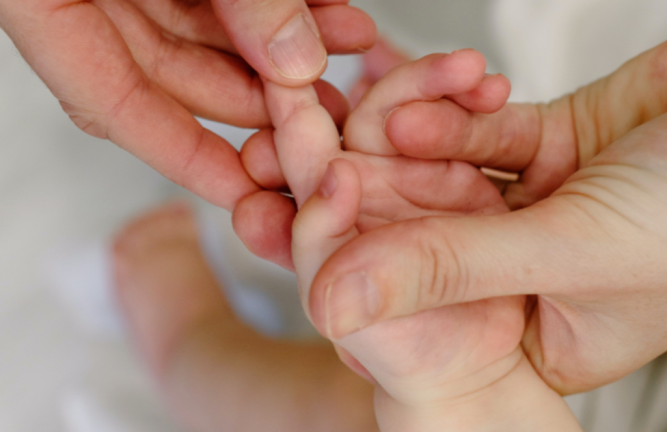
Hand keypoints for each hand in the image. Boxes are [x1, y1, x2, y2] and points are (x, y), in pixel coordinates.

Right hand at [0, 0, 374, 208]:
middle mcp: (89, 3)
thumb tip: (296, 57)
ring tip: (352, 48)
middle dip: (265, 99)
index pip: (122, 110)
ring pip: (212, 29)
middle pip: (180, 76)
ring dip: (287, 44)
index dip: (193, 160)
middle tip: (327, 119)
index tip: (256, 194)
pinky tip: (334, 7)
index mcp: (46, 10)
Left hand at [270, 54, 576, 427]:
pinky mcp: (540, 144)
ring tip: (380, 101)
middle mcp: (516, 270)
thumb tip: (331, 303)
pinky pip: (473, 128)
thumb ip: (449, 270)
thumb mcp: (573, 249)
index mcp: (523, 327)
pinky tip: (442, 89)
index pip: (409, 297)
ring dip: (404, 131)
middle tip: (292, 129)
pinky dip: (451, 107)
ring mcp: (525, 205)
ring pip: (436, 170)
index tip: (280, 201)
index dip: (343, 250)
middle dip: (356, 176)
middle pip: (411, 226)